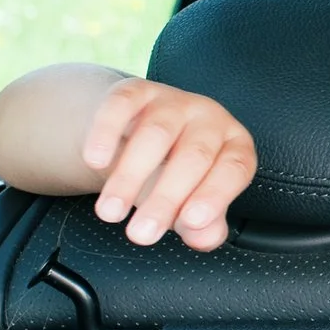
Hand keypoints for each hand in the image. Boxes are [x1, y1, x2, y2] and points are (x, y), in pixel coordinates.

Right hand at [83, 80, 255, 251]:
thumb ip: (202, 222)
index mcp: (233, 145)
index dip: (214, 195)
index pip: (234, 168)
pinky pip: (122, 105)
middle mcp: (210, 118)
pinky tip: (95, 161)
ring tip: (111, 212)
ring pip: (156, 134)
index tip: (190, 223)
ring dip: (129, 177)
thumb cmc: (170, 173)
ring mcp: (173, 101)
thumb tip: (204, 238)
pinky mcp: (136, 90)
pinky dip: (106, 132)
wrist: (133, 132)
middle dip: (165, 198)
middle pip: (194, 156)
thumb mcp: (190, 199)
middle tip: (140, 234)